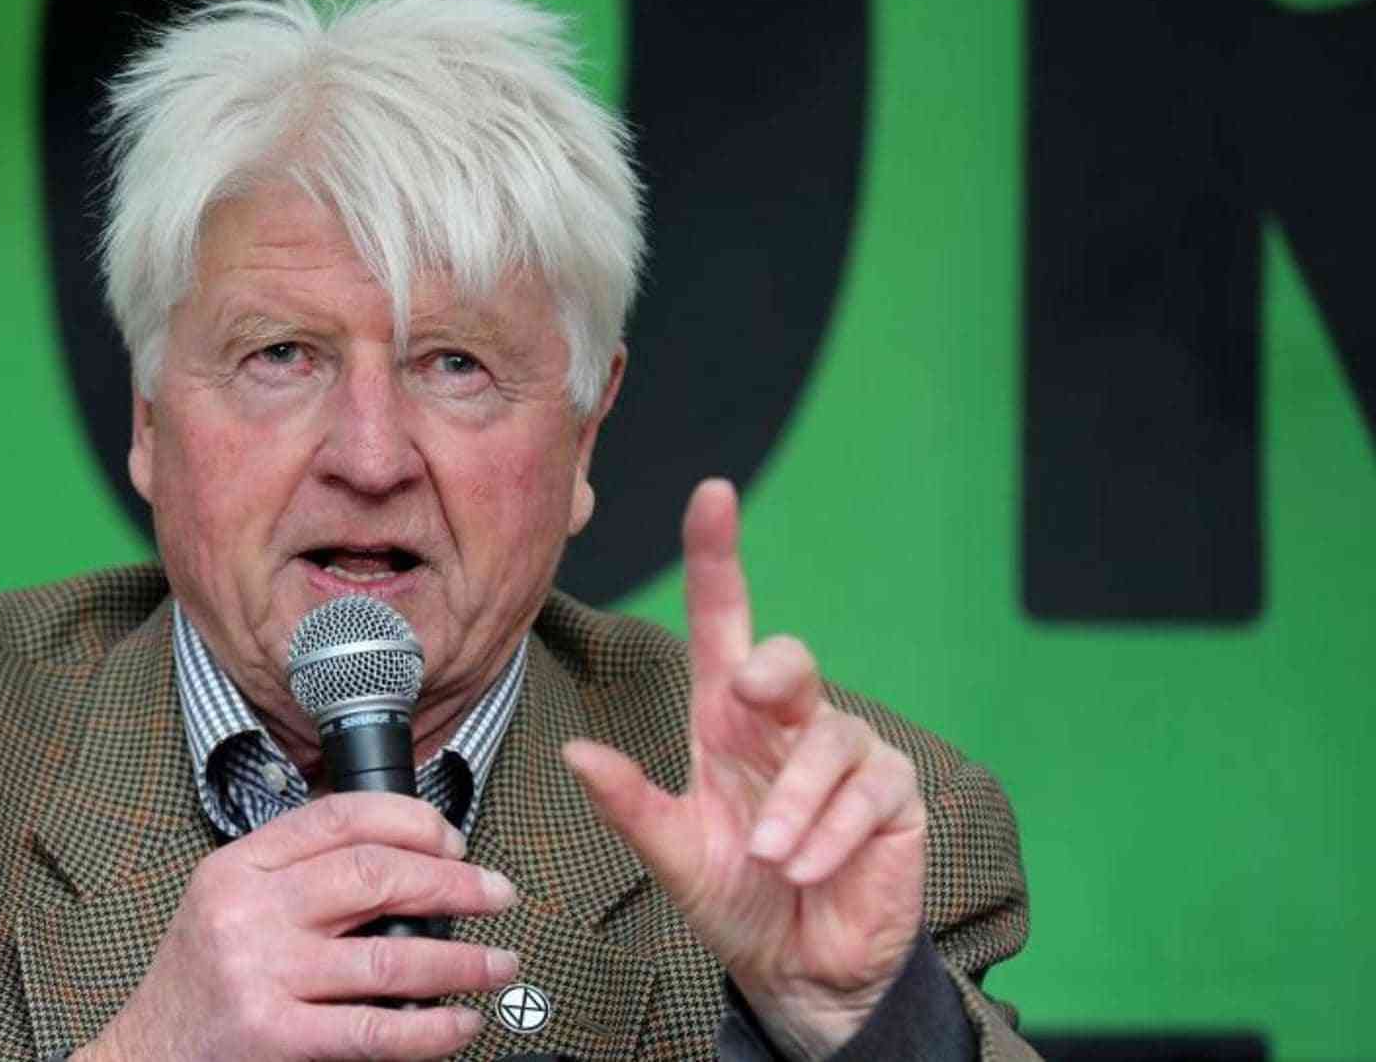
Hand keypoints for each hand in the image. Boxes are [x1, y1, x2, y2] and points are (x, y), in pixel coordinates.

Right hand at [80, 792, 520, 1060]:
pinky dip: (433, 1029)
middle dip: (455, 883)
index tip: (455, 842)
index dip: (413, 821)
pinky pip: (376, 1029)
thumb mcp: (226, 904)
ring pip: (389, 953)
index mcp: (239, 866)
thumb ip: (295, 875)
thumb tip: (403, 859)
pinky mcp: (275, 1036)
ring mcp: (262, 974)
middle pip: (375, 874)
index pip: (340, 817)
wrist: (143, 1057)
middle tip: (497, 895)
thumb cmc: (197, 985)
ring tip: (499, 963)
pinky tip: (461, 1023)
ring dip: (462, 960)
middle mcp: (248, 911)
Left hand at [563, 479, 925, 1058]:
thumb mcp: (673, 855)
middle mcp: (787, 725)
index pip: (724, 624)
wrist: (799, 971)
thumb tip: (575, 753)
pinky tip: (805, 868)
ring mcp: (846, 756)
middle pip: (789, 661)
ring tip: (769, 857)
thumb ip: (630, 805)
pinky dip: (829, 833)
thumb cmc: (737, 899)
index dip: (718, 558)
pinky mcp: (893, 795)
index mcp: (728, 722)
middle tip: (746, 693)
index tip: (711, 496)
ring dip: (793, 804)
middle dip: (772, 671)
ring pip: (830, 738)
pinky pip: (869, 791)